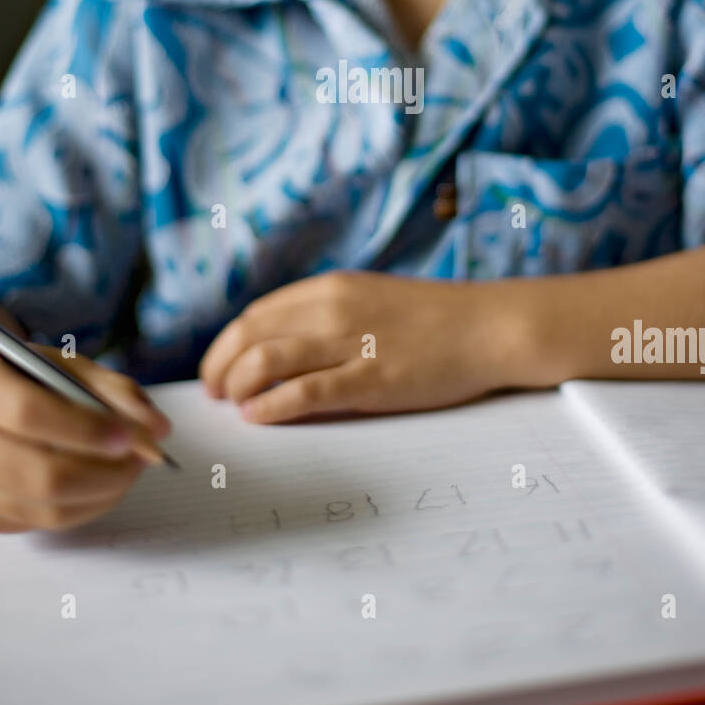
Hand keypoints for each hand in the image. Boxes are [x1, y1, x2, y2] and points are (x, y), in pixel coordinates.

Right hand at [0, 331, 171, 533]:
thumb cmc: (23, 376)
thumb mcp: (68, 365)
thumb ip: (116, 391)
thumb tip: (158, 431)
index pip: (31, 415)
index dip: (86, 430)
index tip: (128, 437)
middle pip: (42, 475)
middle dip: (105, 474)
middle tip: (139, 461)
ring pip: (47, 510)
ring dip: (102, 496)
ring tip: (127, 472)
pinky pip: (42, 525)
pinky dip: (83, 509)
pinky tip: (100, 485)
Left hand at [200, 271, 516, 422]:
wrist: (488, 327)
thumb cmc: (433, 319)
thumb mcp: (370, 299)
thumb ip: (327, 316)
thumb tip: (282, 345)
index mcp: (330, 288)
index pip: (255, 315)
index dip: (226, 345)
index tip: (219, 368)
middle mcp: (332, 309)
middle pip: (249, 336)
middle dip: (220, 367)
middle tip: (215, 393)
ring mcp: (351, 343)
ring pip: (266, 361)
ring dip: (237, 387)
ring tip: (234, 406)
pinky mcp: (370, 379)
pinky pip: (304, 392)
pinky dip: (271, 406)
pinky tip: (258, 416)